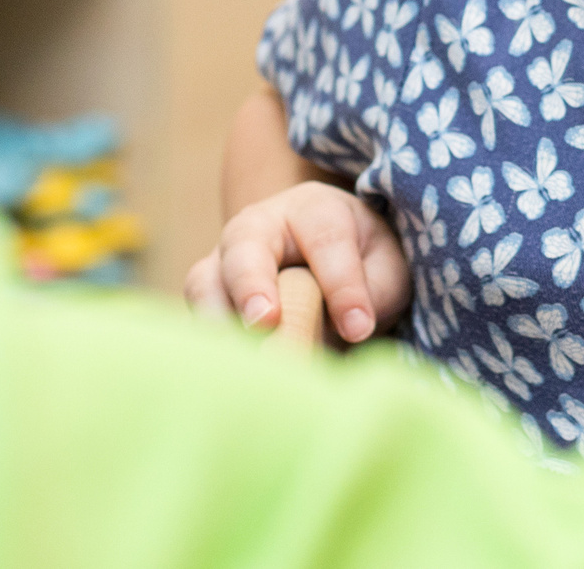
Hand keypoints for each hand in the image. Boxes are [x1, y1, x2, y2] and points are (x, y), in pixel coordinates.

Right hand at [182, 180, 410, 346]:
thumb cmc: (364, 265)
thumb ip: (373, 293)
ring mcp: (224, 261)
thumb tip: (347, 332)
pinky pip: (197, 318)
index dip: (341, 284)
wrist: (327, 266)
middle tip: (265, 322)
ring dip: (218, 319)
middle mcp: (259, 227)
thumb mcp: (387, 269)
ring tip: (239, 357)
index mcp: (314, 208)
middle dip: (252, 283)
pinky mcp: (207, 298)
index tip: (358, 329)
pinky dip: (209, 345)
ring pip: (206, 283)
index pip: (326, 238)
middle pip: (245, 246)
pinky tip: (228, 374)